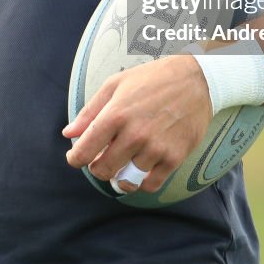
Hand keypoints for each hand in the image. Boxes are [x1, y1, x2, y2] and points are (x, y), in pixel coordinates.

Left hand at [62, 55, 211, 192]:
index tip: (76, 158)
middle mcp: (134, 134)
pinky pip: (151, 184)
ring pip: (126, 180)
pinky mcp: (174, 157)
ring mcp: (155, 148)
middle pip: (103, 170)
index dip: (75, 159)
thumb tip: (69, 134)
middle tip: (102, 159)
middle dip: (97, 168)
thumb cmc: (152, 79)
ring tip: (122, 164)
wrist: (195, 79)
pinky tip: (141, 169)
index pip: (85, 151)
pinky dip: (142, 182)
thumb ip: (89, 111)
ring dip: (120, 175)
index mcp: (115, 115)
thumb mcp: (115, 85)